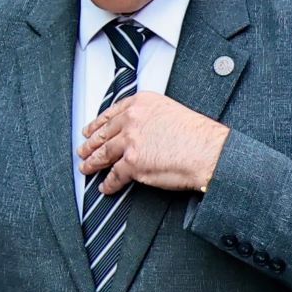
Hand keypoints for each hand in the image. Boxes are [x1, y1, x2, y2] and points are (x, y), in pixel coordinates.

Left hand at [79, 92, 230, 196]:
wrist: (209, 152)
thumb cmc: (198, 136)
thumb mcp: (170, 111)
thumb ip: (150, 116)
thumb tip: (138, 129)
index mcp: (141, 104)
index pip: (111, 114)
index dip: (97, 124)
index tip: (90, 130)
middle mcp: (132, 119)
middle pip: (104, 133)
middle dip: (90, 144)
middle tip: (82, 150)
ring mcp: (130, 141)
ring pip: (104, 154)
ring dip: (92, 163)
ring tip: (86, 168)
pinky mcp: (132, 163)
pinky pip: (115, 176)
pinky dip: (108, 184)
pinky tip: (105, 187)